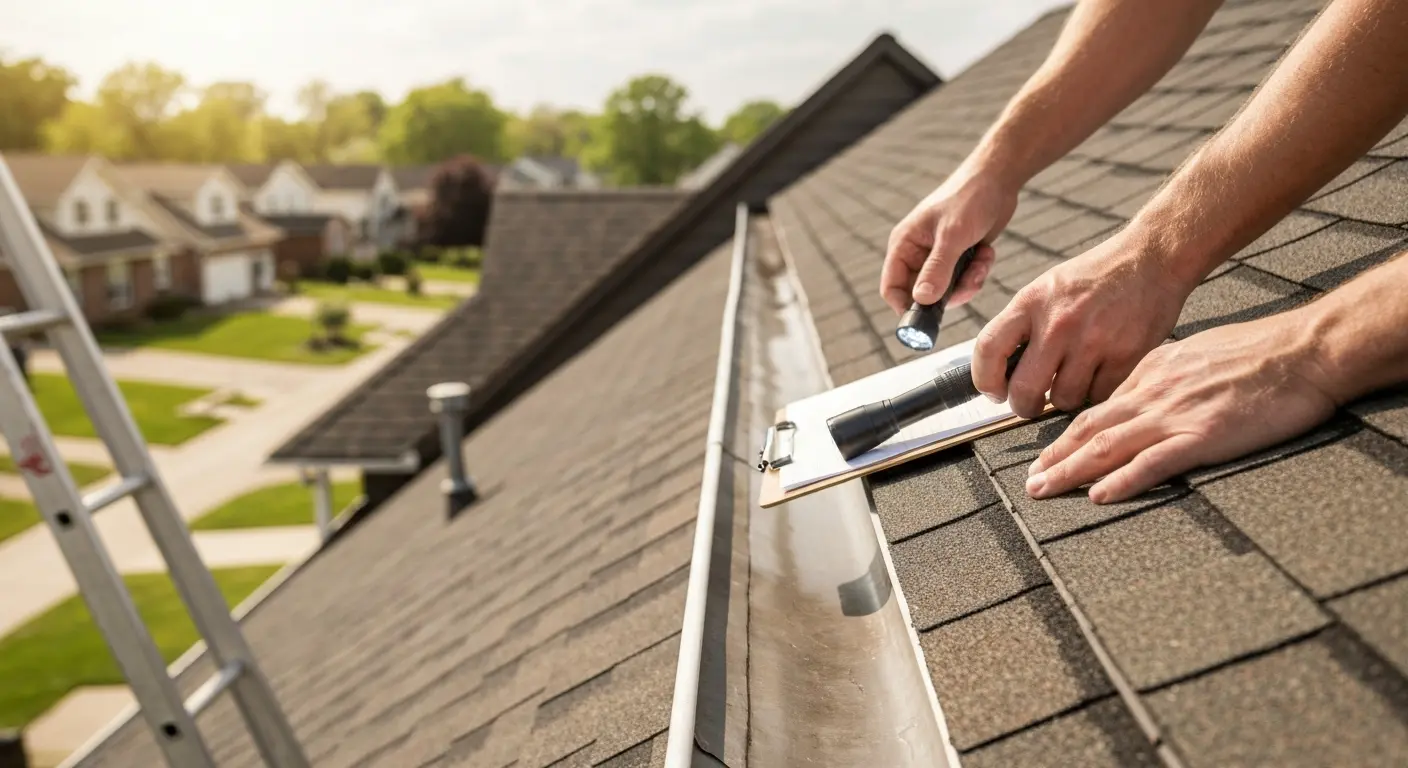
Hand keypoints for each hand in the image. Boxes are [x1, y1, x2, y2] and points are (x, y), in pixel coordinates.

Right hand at [881, 165, 1018, 314]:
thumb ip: (937, 269)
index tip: (926, 320)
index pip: (891, 286)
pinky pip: (964, 280)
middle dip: (948, 294)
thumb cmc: (970, 197)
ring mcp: (939, 256)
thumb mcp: (953, 235)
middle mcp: (918, 253)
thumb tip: (922, 300)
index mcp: (905, 244)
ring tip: (981, 261)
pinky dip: (978, 271)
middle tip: (967, 285)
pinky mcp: (959, 256)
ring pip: (947, 290)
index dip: (904, 307)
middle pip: (922, 293)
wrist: (998, 178)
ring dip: (967, 282)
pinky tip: (986, 253)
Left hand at [972, 232, 1191, 417]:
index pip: (988, 349)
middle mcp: (1058, 323)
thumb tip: (1000, 370)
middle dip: (1024, 405)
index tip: (994, 392)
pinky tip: (1099, 375)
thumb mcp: (1047, 288)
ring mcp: (1093, 341)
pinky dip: (1096, 394)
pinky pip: (1099, 396)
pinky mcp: (1126, 355)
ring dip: (1065, 398)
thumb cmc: (1095, 276)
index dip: (984, 380)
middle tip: (1031, 403)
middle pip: (1024, 390)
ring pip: (1063, 400)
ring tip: (1072, 379)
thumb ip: (1023, 325)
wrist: (1151, 257)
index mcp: (1031, 302)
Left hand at [1023, 313, 1338, 503]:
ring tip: (1044, 491)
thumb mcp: (1197, 354)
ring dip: (1071, 471)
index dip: (1067, 434)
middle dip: (1055, 456)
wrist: (1304, 350)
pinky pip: (1154, 462)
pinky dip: (1123, 480)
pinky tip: (1099, 496)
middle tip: (1030, 481)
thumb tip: (1144, 398)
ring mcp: (1176, 414)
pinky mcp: (1203, 436)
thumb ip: (1167, 377)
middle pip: (1090, 427)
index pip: (1100, 407)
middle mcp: (1154, 392)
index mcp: (1153, 371)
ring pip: (1108, 446)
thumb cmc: (1260, 353)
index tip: (1047, 454)